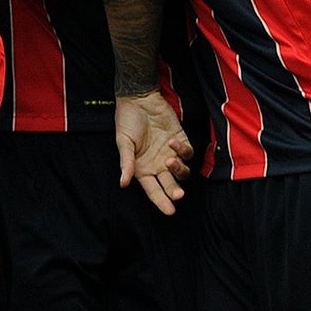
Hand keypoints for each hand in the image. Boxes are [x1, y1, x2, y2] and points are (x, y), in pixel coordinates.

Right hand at [115, 92, 192, 216]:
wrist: (139, 99)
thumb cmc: (127, 120)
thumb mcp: (123, 142)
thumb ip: (126, 163)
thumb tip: (123, 183)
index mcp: (142, 169)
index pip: (153, 191)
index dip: (161, 202)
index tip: (170, 211)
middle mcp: (158, 165)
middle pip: (170, 185)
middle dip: (174, 192)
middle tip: (178, 195)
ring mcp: (170, 154)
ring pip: (182, 171)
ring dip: (178, 169)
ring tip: (169, 160)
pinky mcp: (180, 141)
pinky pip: (188, 152)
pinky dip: (183, 151)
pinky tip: (172, 142)